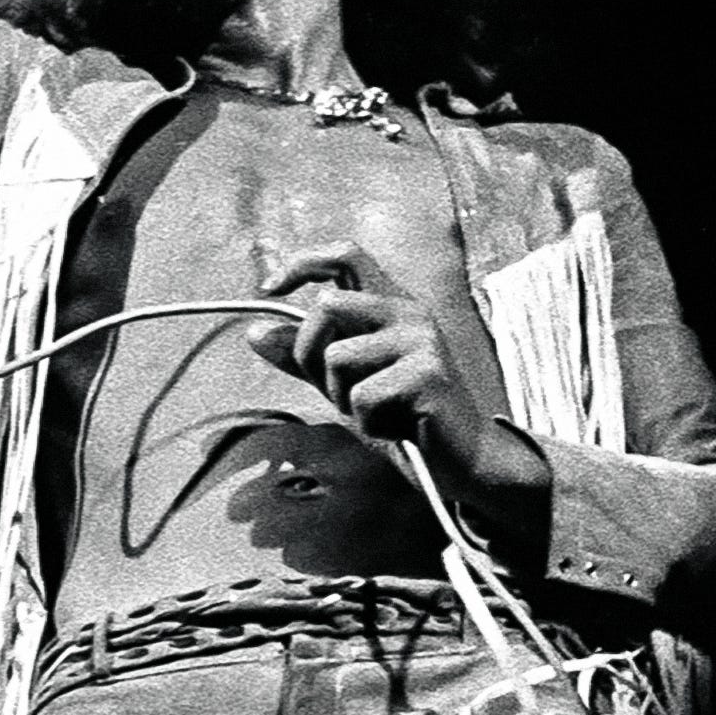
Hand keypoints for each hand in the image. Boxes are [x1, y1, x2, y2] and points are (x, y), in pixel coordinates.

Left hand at [249, 242, 544, 518]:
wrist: (460, 459)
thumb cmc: (401, 417)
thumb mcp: (342, 383)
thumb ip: (304, 357)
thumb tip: (256, 332)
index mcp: (391, 305)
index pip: (346, 255)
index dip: (303, 263)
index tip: (269, 289)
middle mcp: (409, 312)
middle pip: (327, 305)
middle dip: (309, 354)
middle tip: (336, 391)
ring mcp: (421, 341)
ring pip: (337, 356)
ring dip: (341, 398)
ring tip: (375, 411)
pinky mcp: (427, 375)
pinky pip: (361, 396)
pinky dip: (367, 423)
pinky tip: (396, 427)